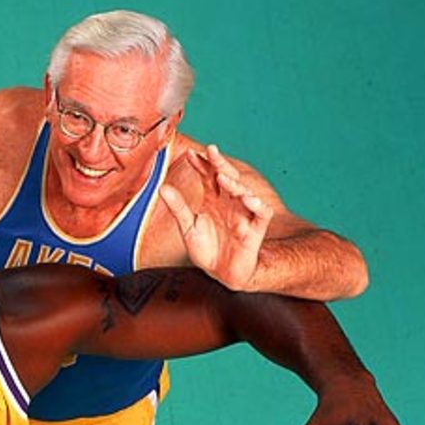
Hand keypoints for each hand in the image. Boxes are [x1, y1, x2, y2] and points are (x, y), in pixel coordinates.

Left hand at [160, 144, 273, 291]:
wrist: (221, 273)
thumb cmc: (206, 249)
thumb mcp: (188, 228)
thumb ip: (178, 208)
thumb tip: (162, 188)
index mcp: (213, 200)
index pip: (208, 176)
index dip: (201, 165)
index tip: (189, 154)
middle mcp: (229, 202)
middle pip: (227, 177)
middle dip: (219, 164)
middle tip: (210, 151)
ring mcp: (243, 214)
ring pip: (244, 192)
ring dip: (235, 184)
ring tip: (222, 177)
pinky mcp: (255, 229)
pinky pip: (261, 213)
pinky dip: (257, 206)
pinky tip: (248, 200)